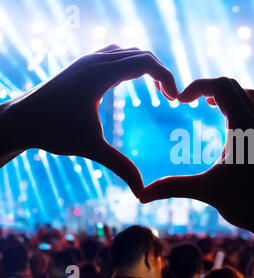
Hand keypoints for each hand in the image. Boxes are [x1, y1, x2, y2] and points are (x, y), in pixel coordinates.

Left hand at [0, 45, 177, 196]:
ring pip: (130, 51)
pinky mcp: (84, 63)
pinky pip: (117, 54)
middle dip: (162, 73)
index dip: (167, 78)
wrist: (21, 119)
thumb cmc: (52, 131)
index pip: (145, 62)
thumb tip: (142, 193)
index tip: (176, 100)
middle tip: (171, 98)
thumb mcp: (91, 148)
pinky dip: (133, 64)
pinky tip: (134, 82)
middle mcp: (95, 60)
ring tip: (158, 91)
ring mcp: (88, 59)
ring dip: (148, 67)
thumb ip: (121, 167)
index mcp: (100, 74)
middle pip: (142, 54)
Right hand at [140, 77, 253, 233]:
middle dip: (208, 87)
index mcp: (244, 126)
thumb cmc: (248, 205)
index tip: (178, 100)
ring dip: (227, 95)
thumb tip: (140, 195)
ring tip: (209, 106)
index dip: (196, 86)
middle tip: (188, 99)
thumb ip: (173, 187)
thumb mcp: (207, 191)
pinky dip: (239, 106)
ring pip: (248, 95)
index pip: (220, 86)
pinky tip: (229, 128)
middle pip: (233, 85)